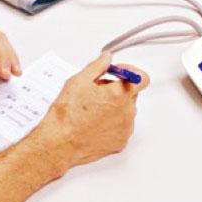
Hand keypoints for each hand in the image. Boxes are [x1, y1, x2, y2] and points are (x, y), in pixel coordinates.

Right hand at [31, 53, 147, 170]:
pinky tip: (94, 123)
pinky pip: (121, 127)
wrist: (60, 143)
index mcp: (119, 95)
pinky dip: (112, 123)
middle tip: (96, 91)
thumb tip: (107, 58)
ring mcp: (125, 129)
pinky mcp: (120, 142)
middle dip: (116, 89)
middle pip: (131, 94)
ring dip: (114, 106)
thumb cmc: (67, 115)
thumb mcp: (79, 81)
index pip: (142, 78)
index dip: (130, 72)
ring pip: (126, 111)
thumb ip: (98, 66)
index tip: (118, 73)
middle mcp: (127, 112)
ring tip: (92, 110)